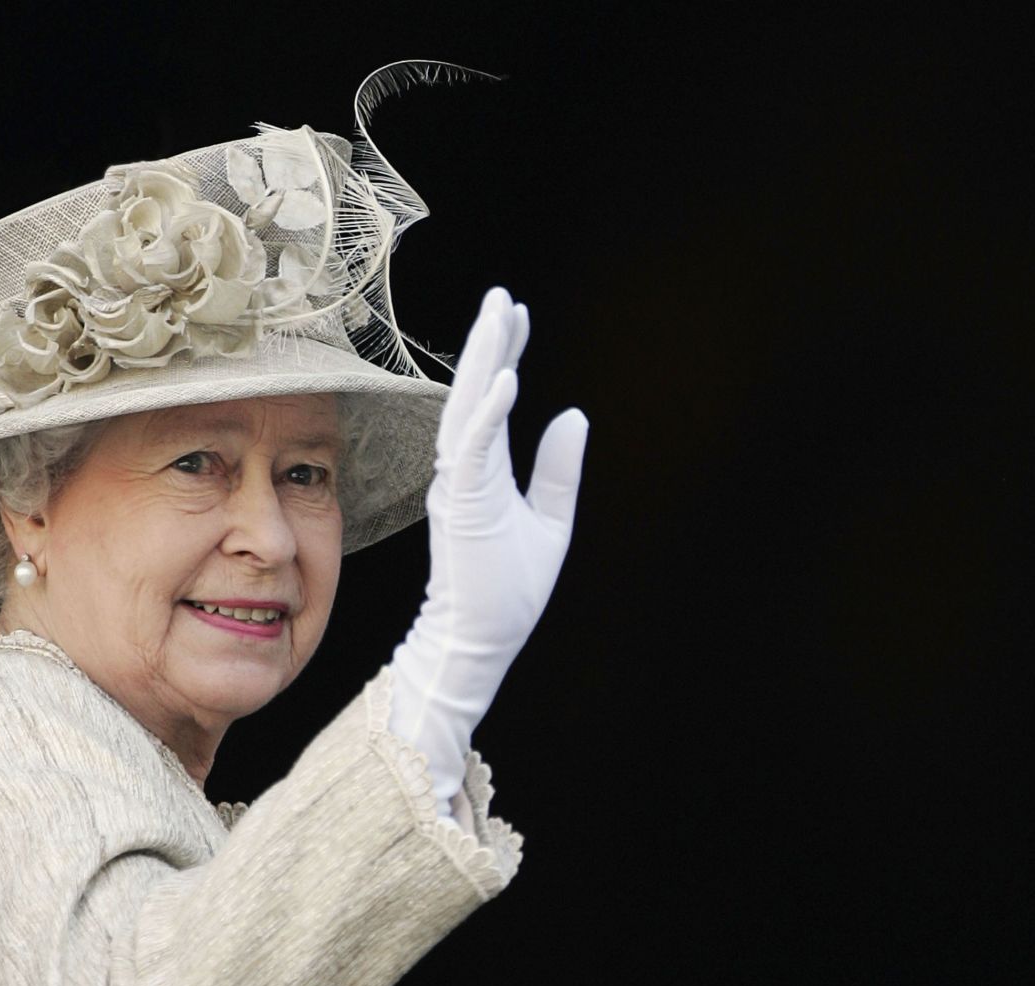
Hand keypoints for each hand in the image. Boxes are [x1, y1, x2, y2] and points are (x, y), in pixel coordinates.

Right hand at [388, 287, 588, 812]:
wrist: (481, 642)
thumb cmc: (508, 591)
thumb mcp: (551, 522)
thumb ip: (559, 470)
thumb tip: (574, 415)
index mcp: (482, 473)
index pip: (491, 401)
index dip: (502, 356)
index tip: (514, 314)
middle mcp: (465, 471)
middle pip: (474, 393)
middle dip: (488, 343)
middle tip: (500, 296)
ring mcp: (460, 486)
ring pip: (468, 408)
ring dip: (484, 361)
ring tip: (498, 315)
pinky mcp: (462, 504)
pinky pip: (474, 448)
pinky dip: (489, 412)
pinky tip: (507, 378)